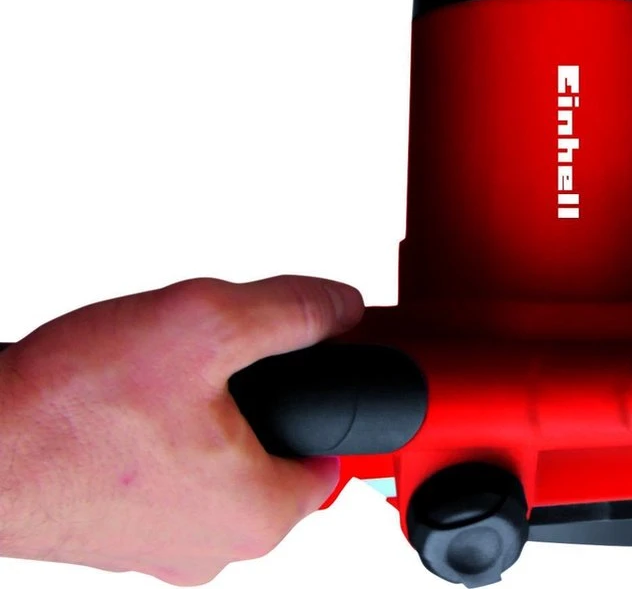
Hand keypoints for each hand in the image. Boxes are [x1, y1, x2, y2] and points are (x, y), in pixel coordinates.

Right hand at [0, 275, 362, 584]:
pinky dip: (153, 437)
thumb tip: (340, 305)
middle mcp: (214, 547)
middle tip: (211, 362)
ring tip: (158, 381)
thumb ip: (291, 312)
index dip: (320, 393)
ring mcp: (158, 547)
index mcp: (258, 516)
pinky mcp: (112, 534)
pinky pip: (160, 475)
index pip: (332, 452)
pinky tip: (123, 406)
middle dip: (253, 399)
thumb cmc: (70, 408)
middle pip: (272, 454)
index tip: (294, 361)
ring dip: (199, 415)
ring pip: (214, 462)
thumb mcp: (207, 325)